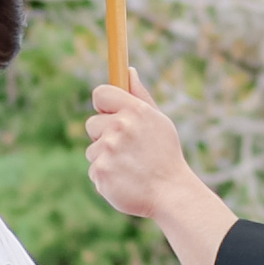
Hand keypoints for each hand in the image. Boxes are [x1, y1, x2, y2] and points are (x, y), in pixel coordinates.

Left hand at [86, 80, 239, 264]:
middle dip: (104, 136)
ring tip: (129, 167)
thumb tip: (128, 70)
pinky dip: (106, 176)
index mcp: (135, 111)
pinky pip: (94, 169)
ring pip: (92, 149)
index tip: (109, 114)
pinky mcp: (100, 172)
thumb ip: (140, 96)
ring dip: (105, 158)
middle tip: (127, 149)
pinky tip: (124, 180)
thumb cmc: (166, 156)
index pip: (100, 93)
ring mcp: (108, 151)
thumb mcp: (158, 122)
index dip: (103, 104)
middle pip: (91, 124)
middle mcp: (119, 127)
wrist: (171, 194)